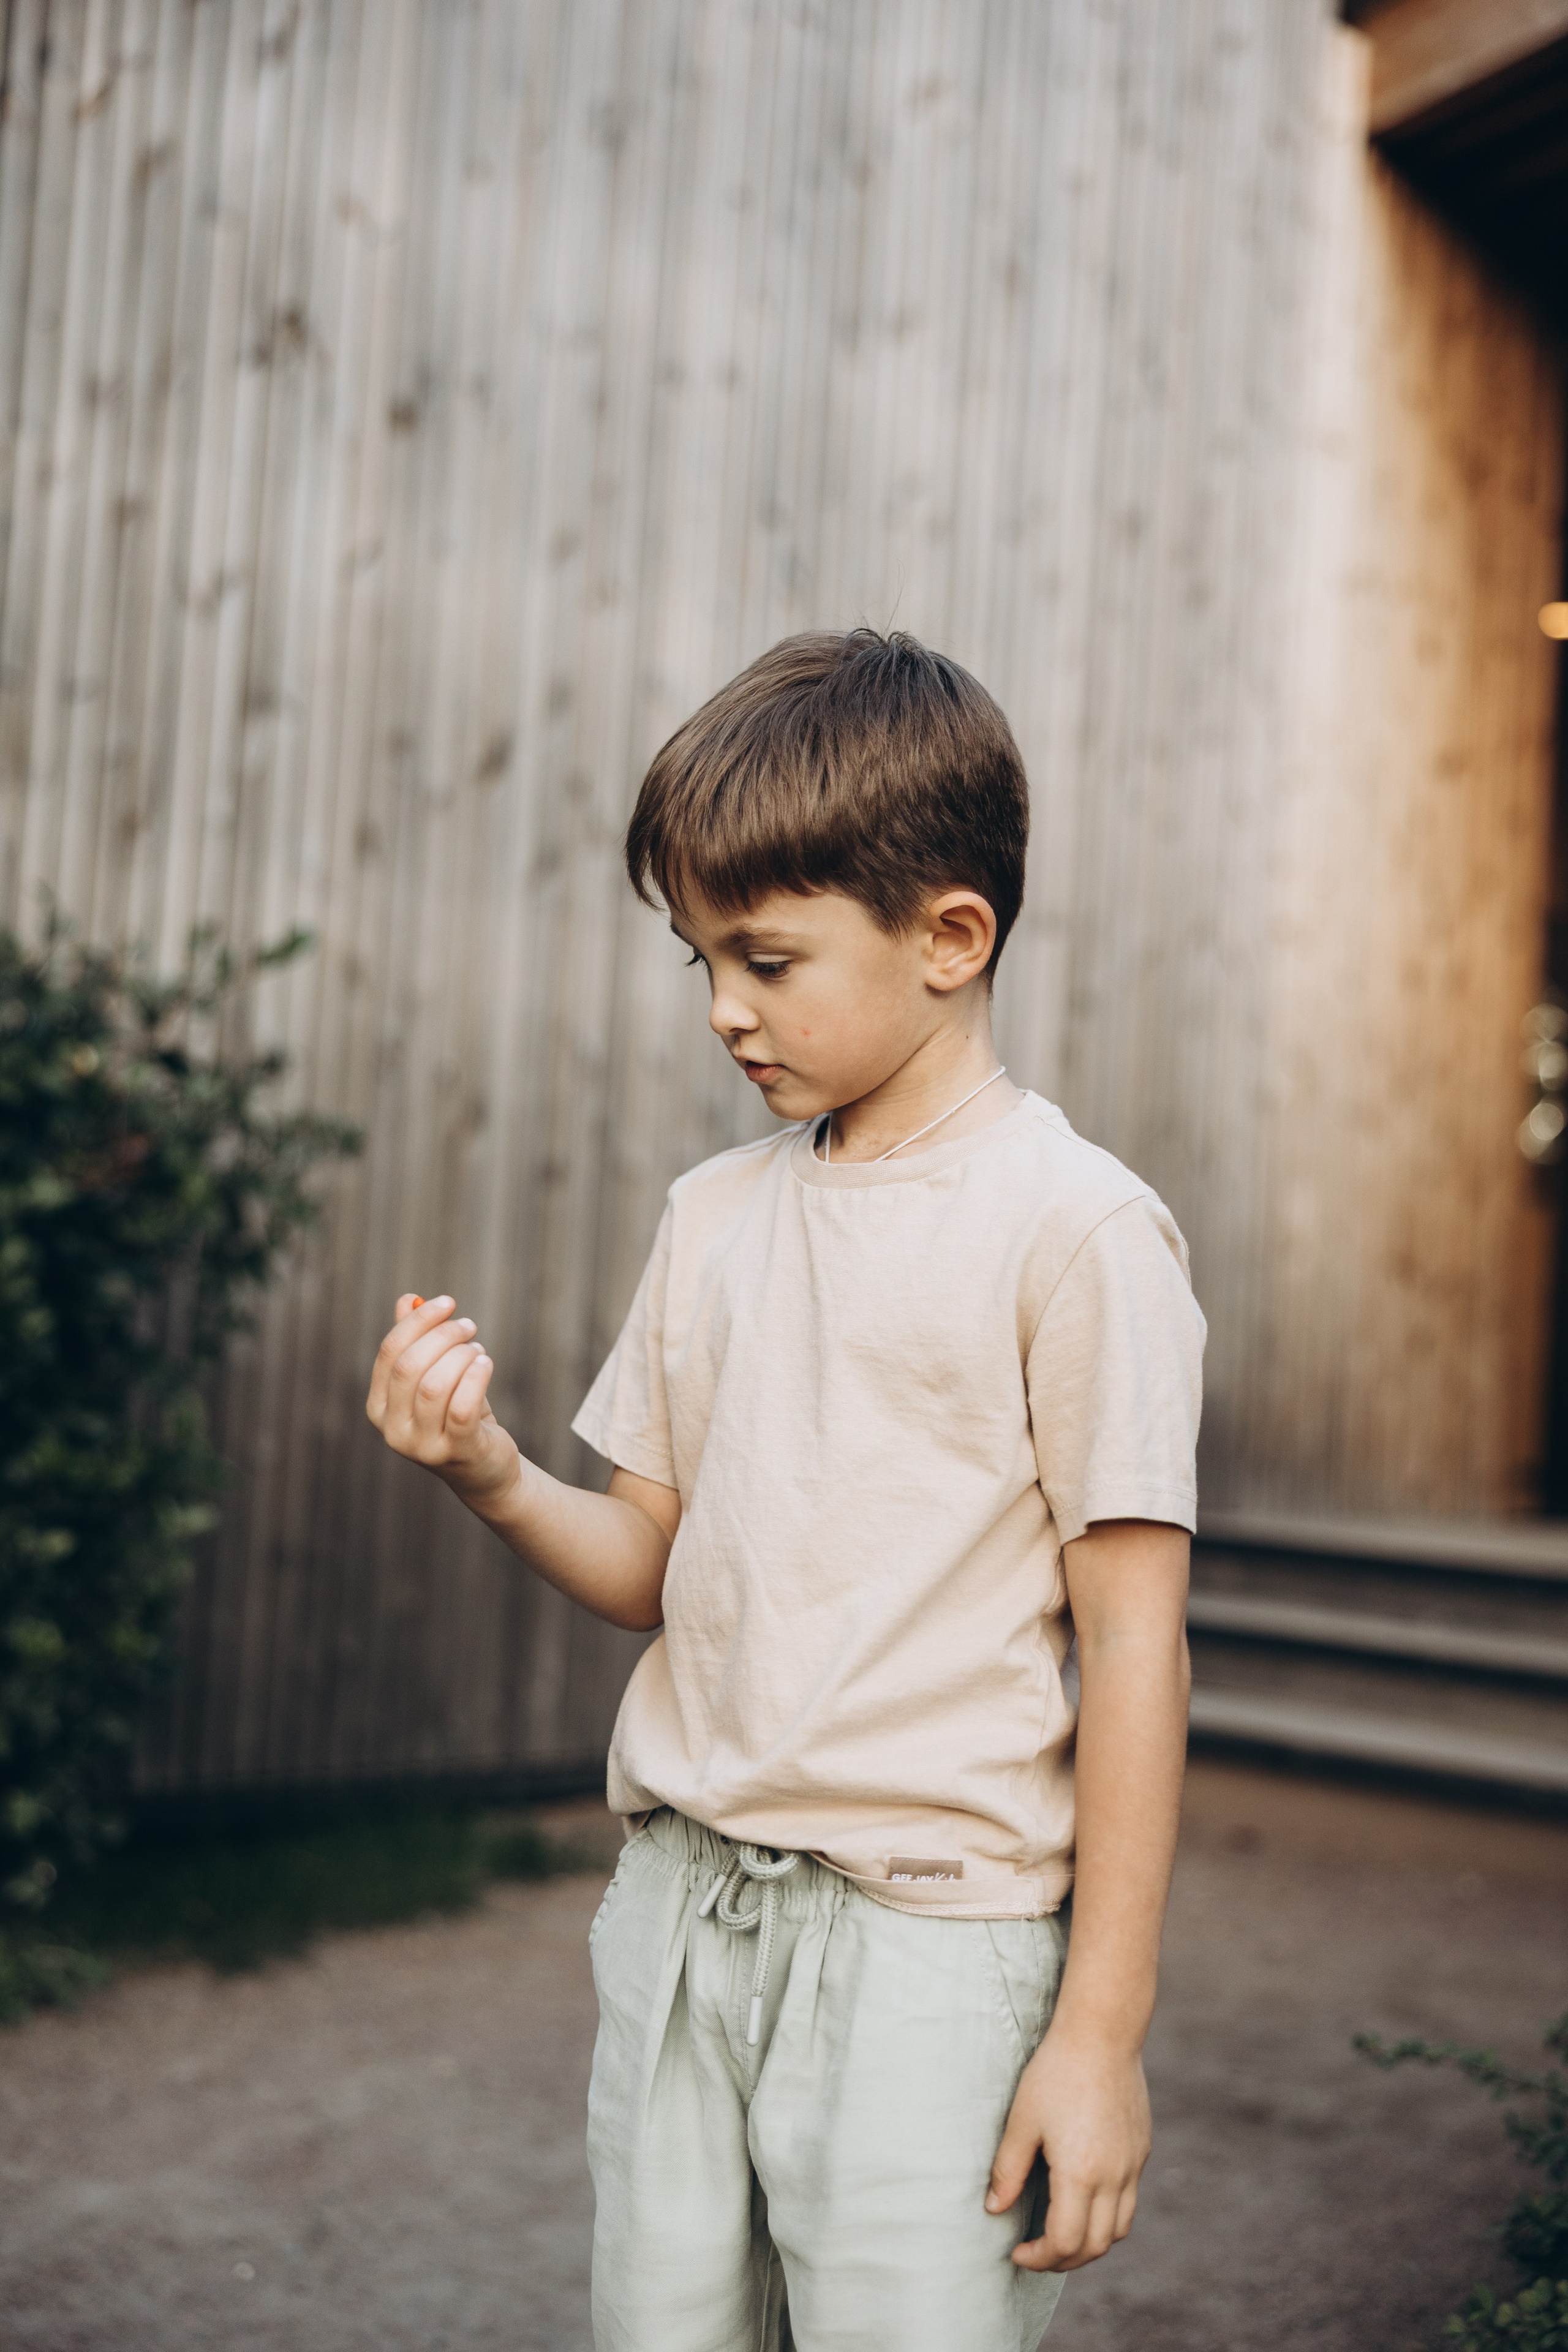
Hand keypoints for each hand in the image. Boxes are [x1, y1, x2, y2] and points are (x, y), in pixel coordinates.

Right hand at [365, 1293, 521, 1510]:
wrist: (485, 1470)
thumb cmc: (457, 1416)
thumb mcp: (433, 1378)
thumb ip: (416, 1342)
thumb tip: (408, 1300)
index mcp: (379, 1407)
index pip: (390, 1353)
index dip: (418, 1321)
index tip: (447, 1302)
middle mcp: (393, 1430)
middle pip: (409, 1367)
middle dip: (442, 1336)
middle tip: (469, 1325)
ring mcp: (422, 1446)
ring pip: (435, 1385)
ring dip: (461, 1356)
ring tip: (478, 1350)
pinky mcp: (456, 1452)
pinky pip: (462, 1408)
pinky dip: (475, 1377)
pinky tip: (485, 1363)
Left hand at [985, 2026, 1150, 2271]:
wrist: (1102, 2034)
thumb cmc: (1055, 2072)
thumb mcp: (1022, 2120)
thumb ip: (1007, 2170)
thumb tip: (994, 2208)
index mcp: (1081, 2173)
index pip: (1065, 2242)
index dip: (1039, 2258)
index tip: (1017, 2252)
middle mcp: (1113, 2177)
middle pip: (1096, 2247)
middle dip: (1063, 2260)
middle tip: (1036, 2252)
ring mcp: (1132, 2165)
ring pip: (1118, 2230)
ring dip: (1090, 2245)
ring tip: (1060, 2234)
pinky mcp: (1141, 2150)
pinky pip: (1129, 2201)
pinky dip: (1107, 2217)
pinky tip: (1083, 2200)